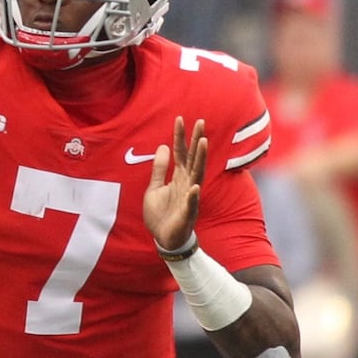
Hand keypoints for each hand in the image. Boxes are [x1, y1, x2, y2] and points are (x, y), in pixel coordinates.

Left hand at [144, 116, 206, 251]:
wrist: (163, 238)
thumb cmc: (161, 213)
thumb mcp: (154, 187)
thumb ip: (159, 169)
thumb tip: (163, 147)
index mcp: (178, 178)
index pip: (180, 153)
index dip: (180, 137)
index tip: (180, 119)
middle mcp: (187, 184)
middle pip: (193, 159)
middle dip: (196, 141)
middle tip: (200, 121)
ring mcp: (188, 198)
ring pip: (196, 175)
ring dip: (200, 159)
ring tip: (203, 143)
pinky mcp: (186, 214)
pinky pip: (191, 203)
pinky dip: (193, 195)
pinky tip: (195, 186)